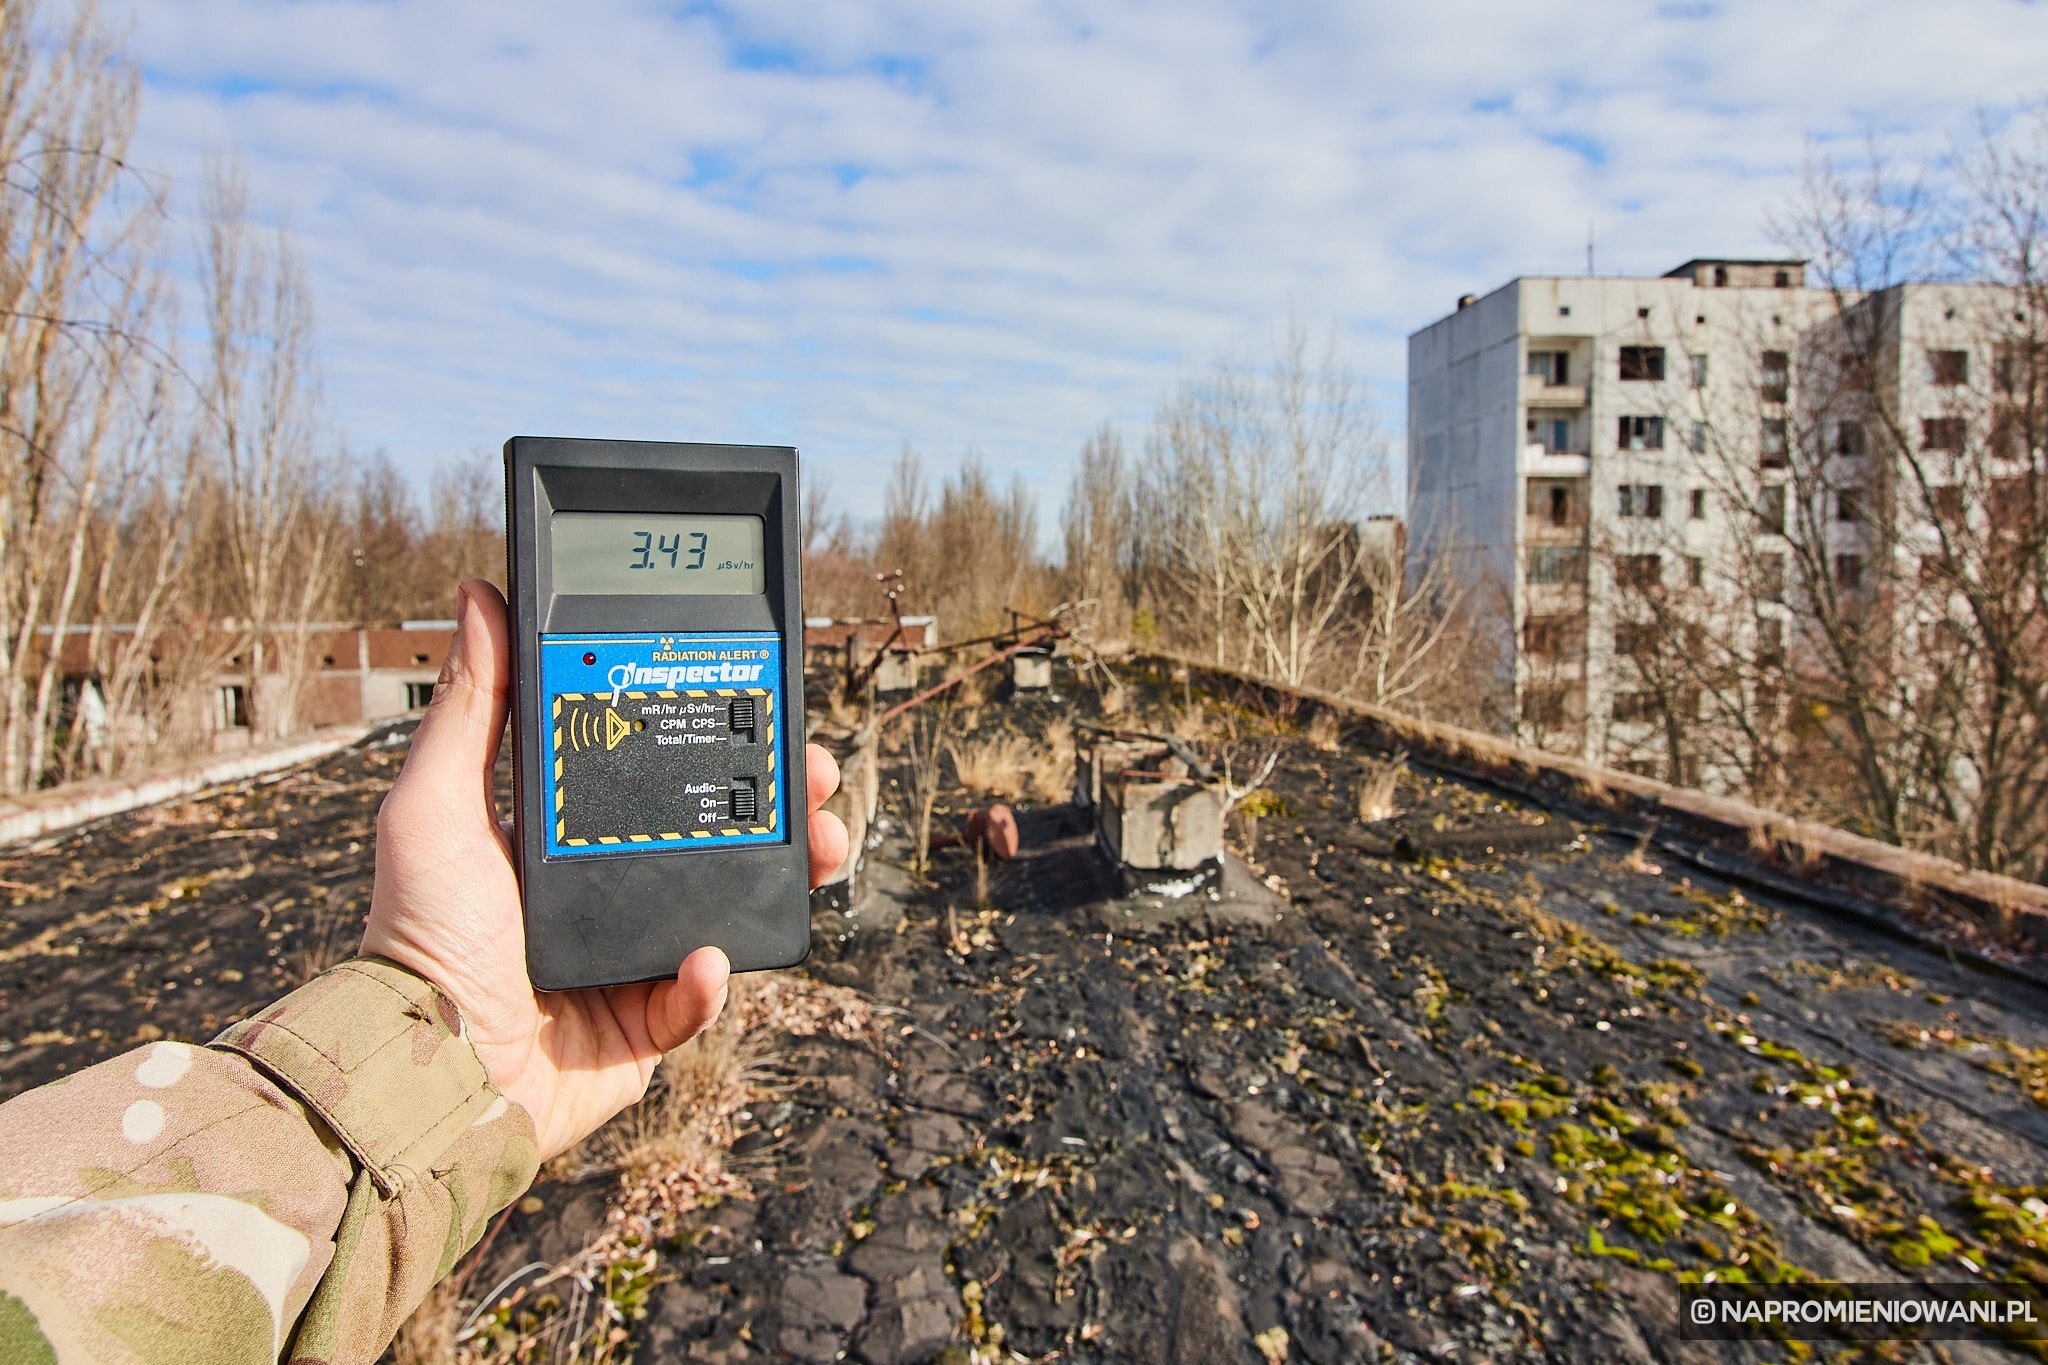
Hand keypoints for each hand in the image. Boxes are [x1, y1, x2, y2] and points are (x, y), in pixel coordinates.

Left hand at [360, 580, 847, 1159]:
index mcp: (567, 834)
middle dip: (777, 795)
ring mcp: (634, 954)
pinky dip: (711, 978)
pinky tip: (706, 956)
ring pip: (733, 901)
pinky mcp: (648, 1021)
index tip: (758, 698)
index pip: (654, 767)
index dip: (713, 732)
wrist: (429, 1071)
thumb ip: (470, 707)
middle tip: (813, 771)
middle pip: (714, 827)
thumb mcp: (434, 806)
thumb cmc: (417, 937)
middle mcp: (607, 887)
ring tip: (818, 846)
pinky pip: (702, 994)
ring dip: (786, 870)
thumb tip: (478, 597)